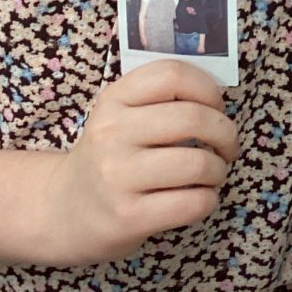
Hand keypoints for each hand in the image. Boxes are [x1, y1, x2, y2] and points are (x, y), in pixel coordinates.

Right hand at [47, 61, 236, 265]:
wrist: (64, 212)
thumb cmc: (110, 159)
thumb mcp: (120, 117)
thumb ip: (160, 100)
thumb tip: (219, 102)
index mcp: (114, 100)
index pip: (172, 74)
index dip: (208, 89)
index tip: (216, 109)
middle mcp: (112, 134)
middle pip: (193, 118)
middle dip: (226, 133)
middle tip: (227, 147)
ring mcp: (118, 176)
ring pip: (198, 163)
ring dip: (218, 170)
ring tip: (211, 175)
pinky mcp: (129, 216)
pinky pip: (193, 202)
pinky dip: (208, 199)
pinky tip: (197, 198)